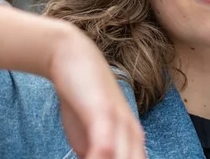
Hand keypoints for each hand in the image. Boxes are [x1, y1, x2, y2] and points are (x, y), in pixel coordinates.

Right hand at [48, 26, 145, 158]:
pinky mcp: (104, 111)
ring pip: (126, 158)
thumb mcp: (90, 140)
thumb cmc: (83, 101)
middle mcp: (132, 133)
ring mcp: (120, 121)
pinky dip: (105, 155)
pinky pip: (107, 140)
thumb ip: (97, 156)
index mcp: (133, 141)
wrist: (75, 59)